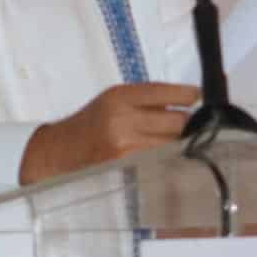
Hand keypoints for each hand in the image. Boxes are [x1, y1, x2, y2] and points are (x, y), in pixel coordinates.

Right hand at [19, 82, 199, 184]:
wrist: (60, 149)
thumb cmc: (90, 122)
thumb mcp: (112, 99)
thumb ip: (144, 100)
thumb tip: (183, 104)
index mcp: (120, 96)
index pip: (164, 93)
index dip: (186, 95)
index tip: (196, 96)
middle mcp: (122, 118)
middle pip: (176, 121)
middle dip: (186, 123)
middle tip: (189, 124)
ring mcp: (125, 144)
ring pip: (171, 143)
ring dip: (178, 142)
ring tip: (174, 140)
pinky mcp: (126, 164)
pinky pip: (159, 159)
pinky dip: (166, 156)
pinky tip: (164, 155)